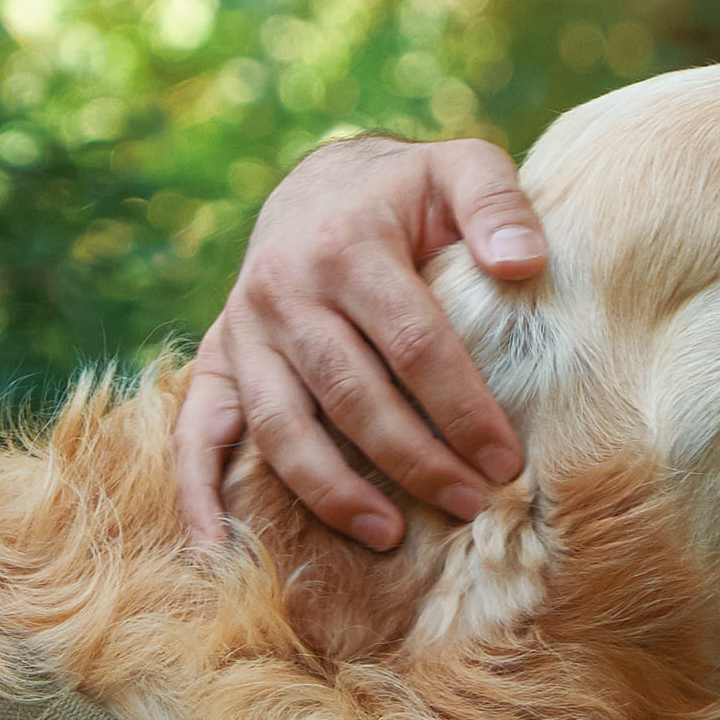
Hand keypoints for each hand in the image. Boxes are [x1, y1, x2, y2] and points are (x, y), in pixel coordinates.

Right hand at [171, 137, 548, 549]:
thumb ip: (498, 206)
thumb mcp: (459, 168)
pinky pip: (194, 432)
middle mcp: (285, 291)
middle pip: (352, 395)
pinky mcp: (216, 360)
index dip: (463, 408)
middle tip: (469, 503)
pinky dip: (197, 494)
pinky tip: (219, 550)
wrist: (320, 184)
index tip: (506, 460)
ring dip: (333, 492)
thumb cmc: (406, 191)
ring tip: (389, 536)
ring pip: (282, 428)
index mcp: (348, 245)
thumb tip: (524, 265)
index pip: (414, 343)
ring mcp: (243, 331)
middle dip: (415, 460)